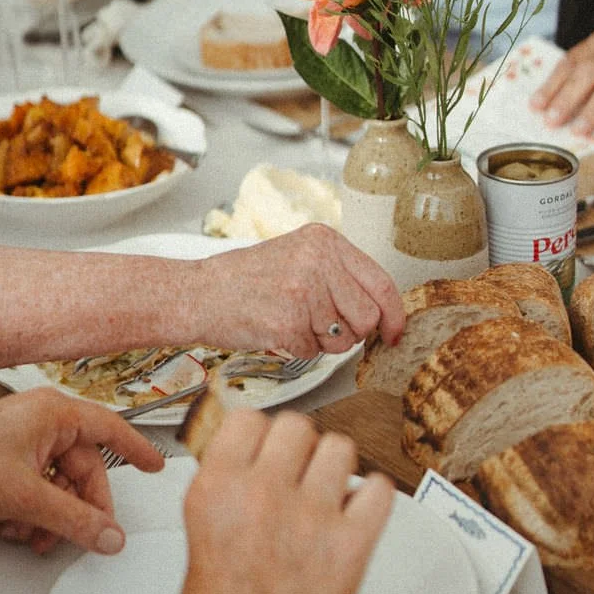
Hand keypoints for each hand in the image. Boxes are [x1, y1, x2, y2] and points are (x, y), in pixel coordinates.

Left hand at [0, 388, 163, 555]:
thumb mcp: (26, 498)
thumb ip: (75, 520)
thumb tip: (109, 536)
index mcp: (52, 413)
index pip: (111, 429)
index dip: (138, 448)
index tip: (156, 465)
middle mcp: (40, 423)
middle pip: (85, 469)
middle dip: (80, 506)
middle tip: (86, 534)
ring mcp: (22, 444)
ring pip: (60, 486)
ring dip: (54, 516)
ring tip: (37, 535)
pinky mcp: (5, 464)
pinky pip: (38, 491)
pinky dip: (34, 514)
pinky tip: (17, 529)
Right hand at [175, 409, 393, 593]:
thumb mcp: (197, 549)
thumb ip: (223, 507)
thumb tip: (242, 484)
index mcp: (215, 492)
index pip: (246, 420)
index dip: (258, 433)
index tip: (263, 444)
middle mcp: (262, 493)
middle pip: (297, 426)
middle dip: (299, 445)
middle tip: (298, 470)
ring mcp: (311, 516)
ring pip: (339, 448)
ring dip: (334, 465)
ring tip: (328, 491)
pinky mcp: (352, 544)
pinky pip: (377, 491)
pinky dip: (372, 498)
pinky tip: (358, 513)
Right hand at [193, 225, 405, 356]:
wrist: (198, 293)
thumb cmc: (245, 280)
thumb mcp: (297, 256)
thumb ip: (338, 274)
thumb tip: (381, 310)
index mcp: (325, 240)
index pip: (381, 283)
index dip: (394, 315)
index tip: (395, 332)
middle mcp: (318, 260)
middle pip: (367, 317)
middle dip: (351, 332)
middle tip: (320, 326)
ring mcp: (303, 291)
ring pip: (344, 339)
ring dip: (322, 342)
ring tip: (292, 322)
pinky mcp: (287, 321)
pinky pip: (315, 352)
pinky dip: (298, 350)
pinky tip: (276, 330)